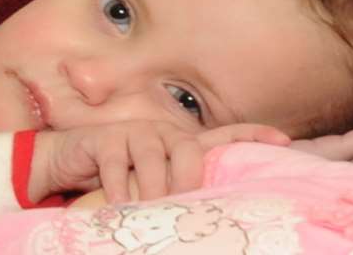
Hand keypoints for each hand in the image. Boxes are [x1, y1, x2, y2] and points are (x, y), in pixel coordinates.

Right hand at [34, 120, 287, 202]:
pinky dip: (117, 188)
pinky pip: (117, 164)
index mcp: (181, 144)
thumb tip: (203, 219)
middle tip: (183, 204)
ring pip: (153, 157)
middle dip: (188, 178)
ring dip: (150, 188)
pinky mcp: (106, 138)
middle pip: (188, 148)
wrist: (68, 162)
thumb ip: (177, 193)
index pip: (222, 135)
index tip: (284, 139)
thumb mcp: (151, 186)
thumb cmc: (119, 180)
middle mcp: (163, 133)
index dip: (253, 134)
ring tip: (148, 211)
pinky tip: (116, 205)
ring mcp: (135, 133)